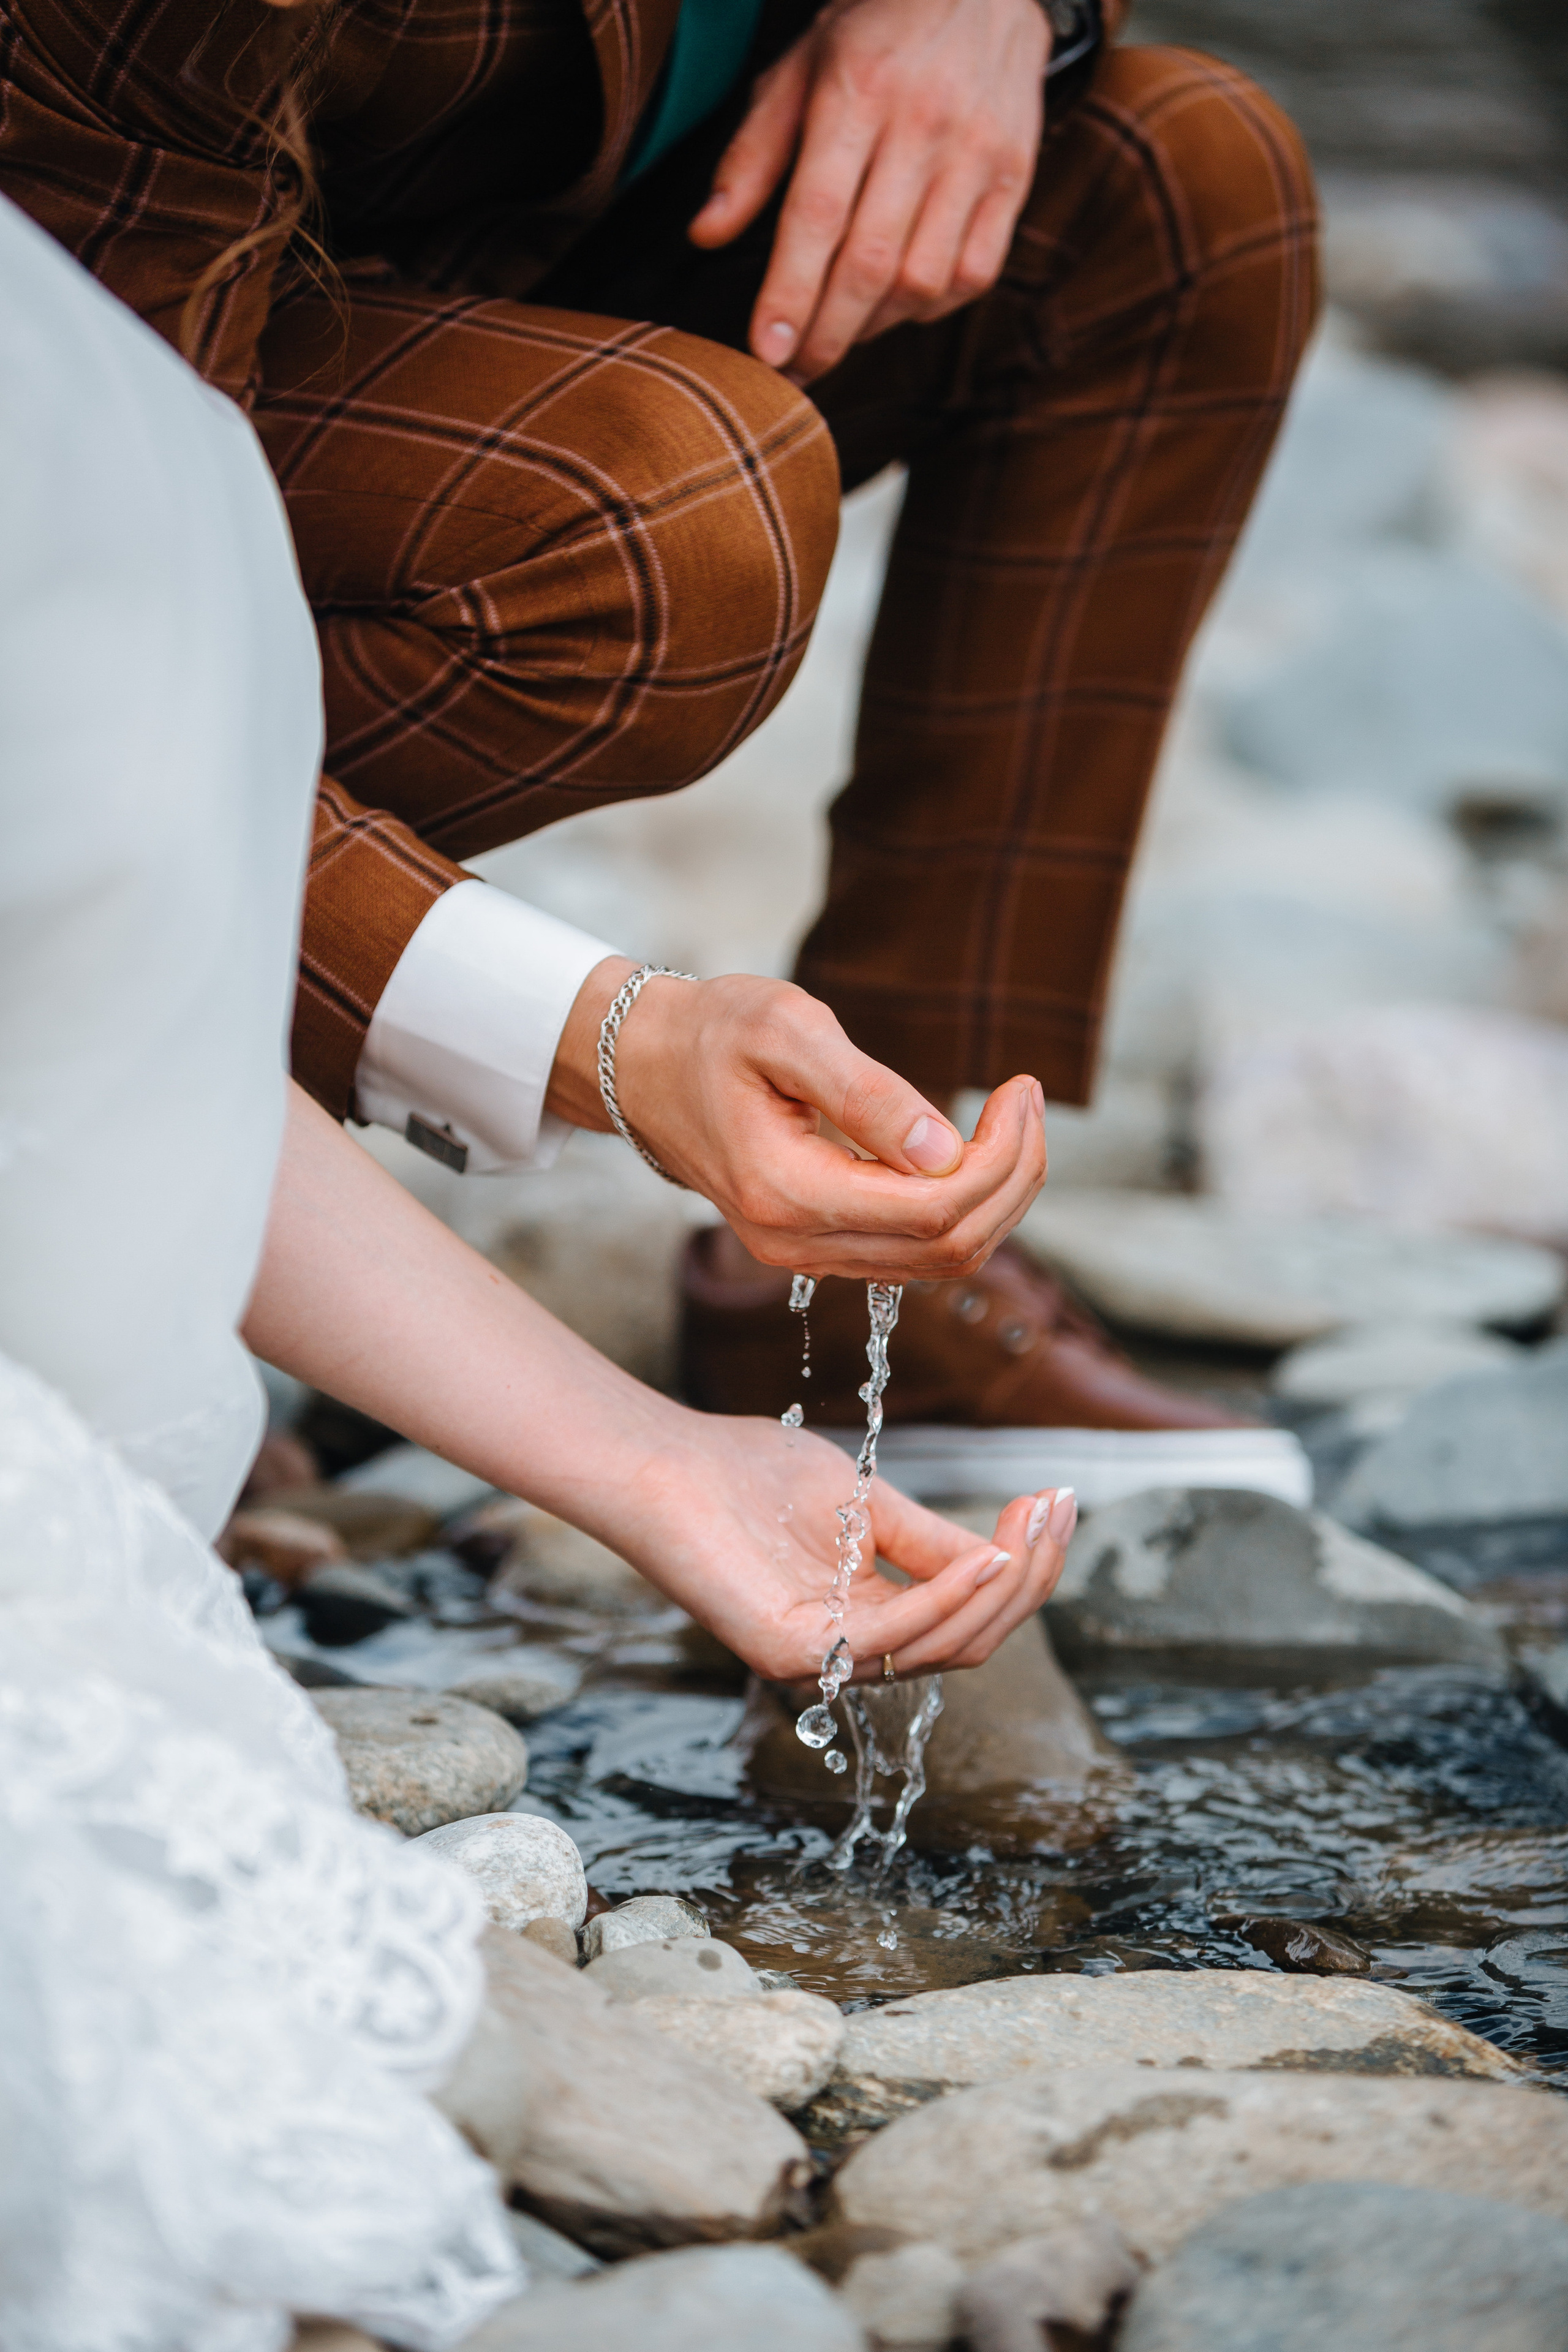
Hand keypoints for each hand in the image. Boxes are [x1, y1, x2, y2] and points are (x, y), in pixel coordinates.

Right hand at [547, 959, 1046, 1280]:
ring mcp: (806, 1255)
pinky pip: (915, 1250)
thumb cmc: (712, 1033)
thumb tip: (942, 1150)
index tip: (1021, 1088)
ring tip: (1013, 1118)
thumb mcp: (787, 1031)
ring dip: (997, 1195)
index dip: (1001, 1158)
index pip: (936, 1211)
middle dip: (1013, 1176)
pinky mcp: (818, 1246)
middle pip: (952, 1249)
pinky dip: (964, 1207)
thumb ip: (865, 1094)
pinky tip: (971, 1148)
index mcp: (788, 1194)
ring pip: (942, 1260)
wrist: (646, 1068)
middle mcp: (797, 1245)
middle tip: (1027, 1099)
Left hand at [611, 1410, 1075, 1681]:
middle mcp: (851, 1652)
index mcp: (870, 1620)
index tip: (1058, 1498)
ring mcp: (822, 1659)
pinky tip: (985, 1557)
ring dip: (1002, 1586)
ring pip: (944, 1645)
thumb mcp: (868, 1507)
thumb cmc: (753, 1476)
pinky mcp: (792, 1652)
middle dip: (1029, 1578)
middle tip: (1055, 1509)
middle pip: (971, 1639)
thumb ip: (933, 1543)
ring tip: (1029, 1525)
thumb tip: (1010, 1557)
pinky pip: (893, 1636)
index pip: (970, 1617)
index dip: (1024, 1565)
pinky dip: (949, 1597)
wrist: (670, 1465)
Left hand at [689, 0, 1047, 382]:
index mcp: (859, 94)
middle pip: (871, 263)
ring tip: (841, 331)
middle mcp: (923, 127)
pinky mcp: (1015, 178)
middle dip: (827, 334)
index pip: (818, 215)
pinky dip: (929, 307)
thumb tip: (705, 234)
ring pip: (923, 280)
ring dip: (874, 325)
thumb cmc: (875, 34)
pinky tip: (897, 304)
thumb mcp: (799, 71)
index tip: (766, 352)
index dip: (790, 294)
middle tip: (795, 372)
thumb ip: (751, 155)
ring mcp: (977, 156)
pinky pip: (973, 274)